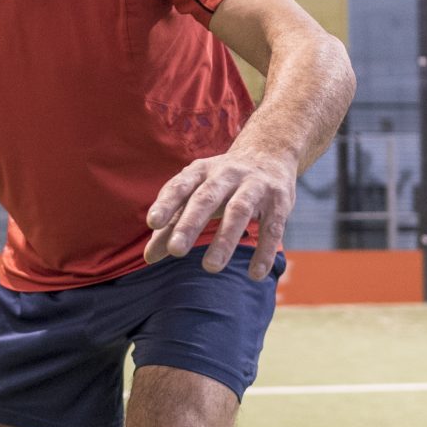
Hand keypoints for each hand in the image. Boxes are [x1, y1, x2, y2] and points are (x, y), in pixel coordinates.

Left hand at [144, 148, 294, 277]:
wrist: (270, 152)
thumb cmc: (221, 182)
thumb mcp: (195, 194)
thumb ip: (171, 225)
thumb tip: (148, 258)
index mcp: (201, 171)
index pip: (180, 186)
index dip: (166, 203)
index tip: (152, 222)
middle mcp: (227, 175)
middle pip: (207, 198)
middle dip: (191, 224)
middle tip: (176, 251)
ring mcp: (255, 186)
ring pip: (239, 211)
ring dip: (225, 239)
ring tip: (210, 268)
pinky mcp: (279, 202)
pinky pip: (272, 228)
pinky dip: (263, 251)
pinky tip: (254, 275)